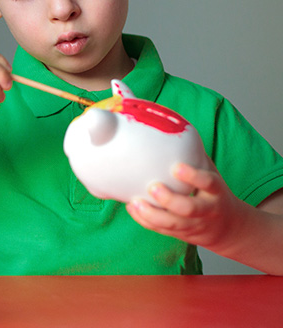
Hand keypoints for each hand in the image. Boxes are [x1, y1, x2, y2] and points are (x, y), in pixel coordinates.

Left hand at [126, 162, 246, 248]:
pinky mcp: (180, 234)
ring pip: (173, 224)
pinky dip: (145, 220)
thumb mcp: (211, 173)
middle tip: (153, 187)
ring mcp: (193, 225)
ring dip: (151, 214)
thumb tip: (172, 127)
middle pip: (189, 209)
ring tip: (135, 202)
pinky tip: (132, 208)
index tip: (177, 167)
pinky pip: (161, 230)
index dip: (193, 176)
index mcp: (216, 192)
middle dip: (170, 200)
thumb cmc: (214, 193)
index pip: (208, 183)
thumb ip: (194, 156)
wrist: (229, 228)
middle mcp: (206, 211)